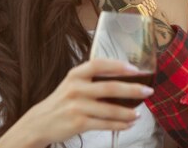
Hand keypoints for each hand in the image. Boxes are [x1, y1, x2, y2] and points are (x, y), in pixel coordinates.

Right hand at [3, 58, 153, 146]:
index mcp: (75, 74)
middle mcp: (76, 88)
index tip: (135, 69)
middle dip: (132, 90)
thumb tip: (125, 77)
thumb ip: (92, 78)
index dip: (118, 65)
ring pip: (110, 109)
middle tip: (148, 91)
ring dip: (128, 112)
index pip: (99, 64)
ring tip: (139, 113)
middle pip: (109, 87)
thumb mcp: (73, 83)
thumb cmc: (62, 101)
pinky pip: (104, 124)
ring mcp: (77, 106)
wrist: (39, 122)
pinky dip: (119, 125)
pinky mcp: (78, 123)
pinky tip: (129, 124)